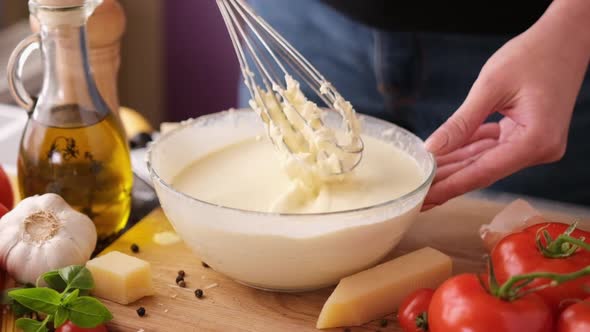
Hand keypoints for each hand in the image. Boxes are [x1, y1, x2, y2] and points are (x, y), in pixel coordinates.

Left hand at [422, 0, 589, 209]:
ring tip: (424, 175)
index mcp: (535, 141)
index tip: (424, 199)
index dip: (450, 187)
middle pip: (483, 171)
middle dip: (448, 180)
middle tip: (417, 195)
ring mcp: (535, 144)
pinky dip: (468, 148)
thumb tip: (432, 149)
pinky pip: (492, 147)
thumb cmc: (533, 54)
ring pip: (485, 160)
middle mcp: (539, 150)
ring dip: (455, 165)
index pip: (482, 172)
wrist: (566, 37)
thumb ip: (461, 123)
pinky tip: (444, 154)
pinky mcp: (529, 135)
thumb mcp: (490, 87)